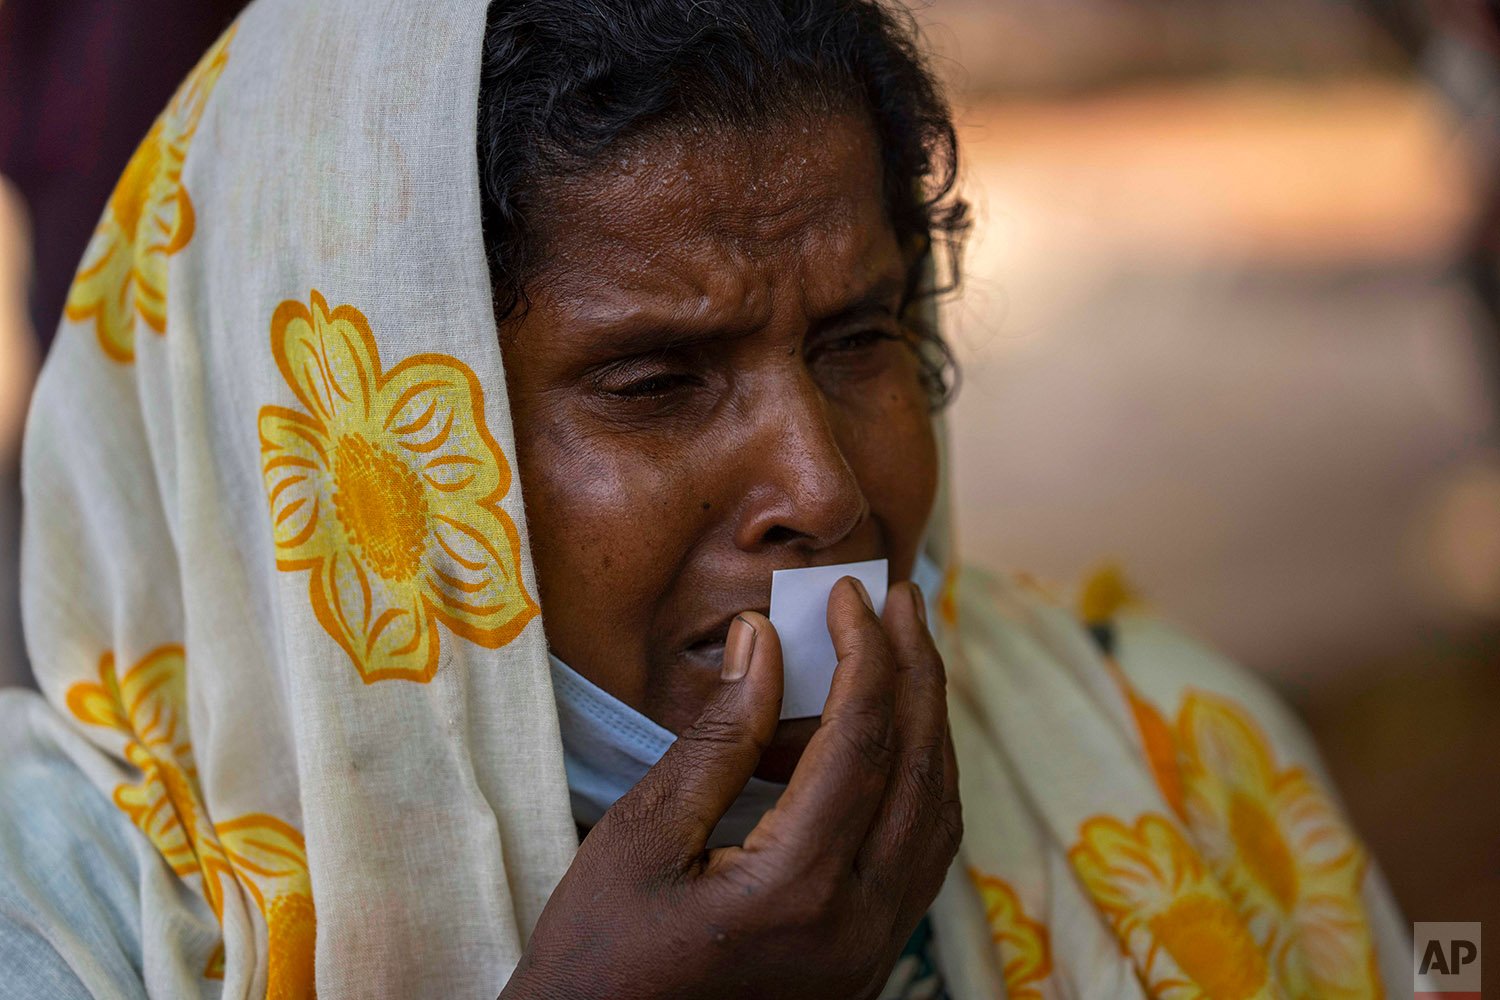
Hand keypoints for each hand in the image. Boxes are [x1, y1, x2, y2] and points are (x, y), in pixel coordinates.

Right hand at [501, 578, 960, 999]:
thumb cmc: (596, 957)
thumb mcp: (639, 838)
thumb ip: (716, 739)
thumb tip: (766, 641)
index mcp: (797, 890)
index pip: (861, 741)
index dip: (865, 654)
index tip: (852, 594)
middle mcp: (855, 926)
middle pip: (919, 771)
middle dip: (917, 673)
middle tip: (901, 601)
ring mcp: (869, 955)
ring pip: (936, 817)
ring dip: (927, 728)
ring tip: (904, 659)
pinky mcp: (864, 967)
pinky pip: (921, 861)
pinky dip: (918, 788)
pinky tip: (890, 748)